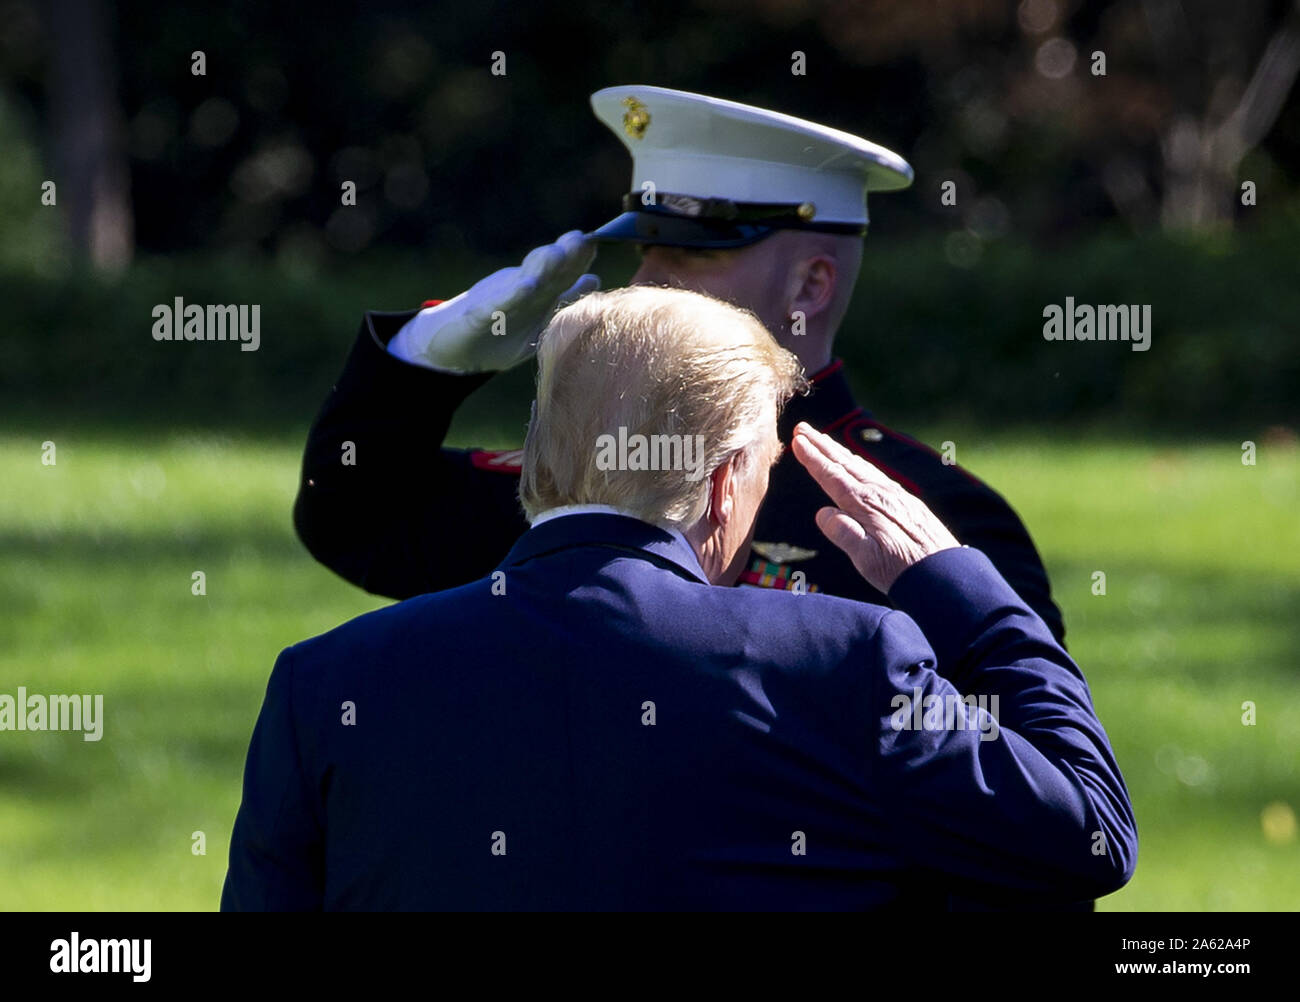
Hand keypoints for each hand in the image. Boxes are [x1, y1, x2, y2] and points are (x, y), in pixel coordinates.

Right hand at [389, 230, 599, 372]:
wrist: (448, 348)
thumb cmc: (496, 333)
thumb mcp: (535, 319)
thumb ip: (562, 299)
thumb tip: (593, 278)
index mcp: (536, 296)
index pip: (563, 275)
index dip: (579, 260)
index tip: (595, 243)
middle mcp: (519, 295)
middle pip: (546, 273)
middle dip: (564, 256)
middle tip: (581, 239)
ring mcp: (498, 304)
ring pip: (524, 282)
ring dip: (540, 267)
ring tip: (556, 253)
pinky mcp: (477, 318)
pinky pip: (497, 306)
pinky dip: (511, 296)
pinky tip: (525, 287)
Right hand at [790, 422, 959, 592]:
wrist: (944, 574)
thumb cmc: (902, 571)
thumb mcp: (866, 559)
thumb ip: (844, 534)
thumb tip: (822, 513)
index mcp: (865, 505)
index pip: (832, 476)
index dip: (813, 458)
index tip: (797, 440)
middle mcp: (880, 494)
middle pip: (845, 464)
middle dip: (821, 445)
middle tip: (802, 428)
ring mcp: (895, 495)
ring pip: (861, 466)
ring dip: (839, 452)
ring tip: (824, 440)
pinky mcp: (907, 502)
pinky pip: (876, 474)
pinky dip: (860, 464)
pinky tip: (859, 465)